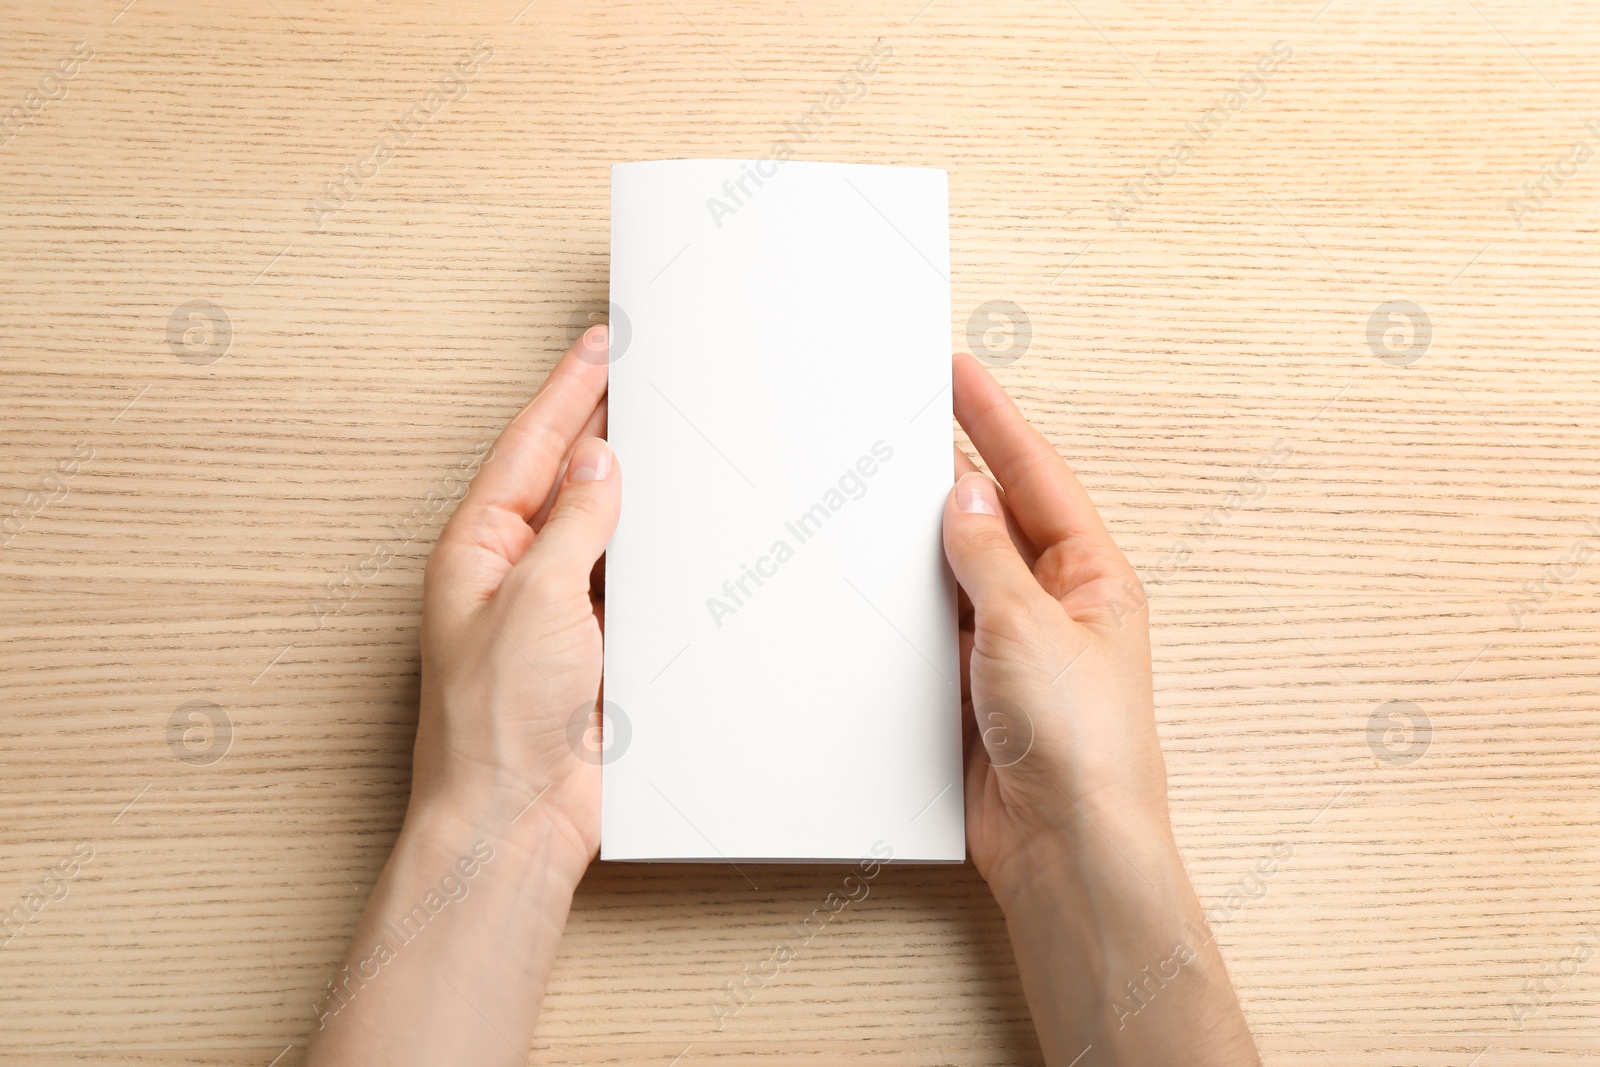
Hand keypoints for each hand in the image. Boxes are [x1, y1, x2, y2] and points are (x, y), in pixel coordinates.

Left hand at [412, 324, 618, 870]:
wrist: (516, 818)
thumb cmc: (495, 723)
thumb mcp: (533, 601)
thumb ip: (573, 526)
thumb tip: (598, 464)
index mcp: (478, 548)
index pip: (531, 448)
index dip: (568, 390)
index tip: (601, 343)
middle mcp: (516, 571)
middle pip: (566, 476)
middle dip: (600, 422)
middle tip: (639, 367)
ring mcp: (558, 609)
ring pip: (604, 526)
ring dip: (633, 483)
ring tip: (666, 427)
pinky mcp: (597, 646)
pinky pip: (631, 579)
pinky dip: (655, 548)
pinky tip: (680, 523)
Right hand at [942, 352, 1257, 1065]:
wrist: (1063, 847)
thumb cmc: (1080, 744)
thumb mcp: (1028, 626)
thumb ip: (986, 554)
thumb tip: (963, 492)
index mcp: (1092, 576)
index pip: (1035, 475)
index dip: (994, 418)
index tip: (958, 369)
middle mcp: (1053, 605)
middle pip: (994, 517)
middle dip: (950, 472)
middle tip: (901, 420)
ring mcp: (1010, 646)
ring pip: (956, 571)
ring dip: (920, 540)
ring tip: (873, 491)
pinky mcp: (972, 688)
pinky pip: (932, 626)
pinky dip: (903, 603)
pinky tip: (870, 583)